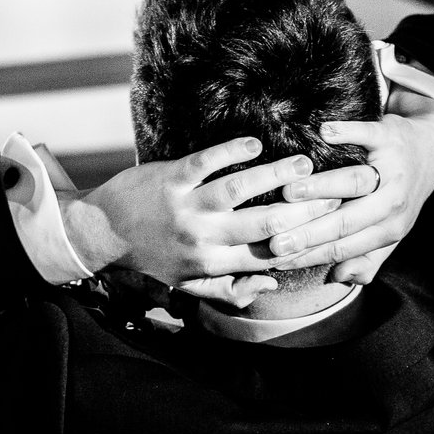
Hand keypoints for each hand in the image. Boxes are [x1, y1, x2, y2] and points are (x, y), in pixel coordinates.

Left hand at [64, 139, 341, 290]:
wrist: (100, 232)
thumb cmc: (152, 258)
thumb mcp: (189, 286)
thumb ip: (231, 290)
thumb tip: (272, 283)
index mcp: (212, 264)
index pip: (269, 255)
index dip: (303, 241)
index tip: (330, 226)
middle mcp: (203, 238)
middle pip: (265, 224)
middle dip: (303, 208)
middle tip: (333, 191)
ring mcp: (186, 206)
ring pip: (241, 189)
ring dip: (276, 174)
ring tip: (305, 162)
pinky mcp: (170, 177)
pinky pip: (208, 161)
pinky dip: (234, 151)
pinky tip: (257, 144)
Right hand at [259, 90, 433, 283]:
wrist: (429, 149)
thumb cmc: (399, 193)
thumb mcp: (388, 230)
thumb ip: (366, 258)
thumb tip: (340, 277)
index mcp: (389, 230)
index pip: (343, 249)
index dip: (310, 256)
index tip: (277, 260)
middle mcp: (394, 204)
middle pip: (346, 221)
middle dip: (308, 233)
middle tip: (274, 238)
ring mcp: (394, 170)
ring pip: (355, 182)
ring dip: (321, 187)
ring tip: (289, 191)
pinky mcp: (391, 136)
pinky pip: (367, 134)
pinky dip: (346, 133)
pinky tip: (321, 133)